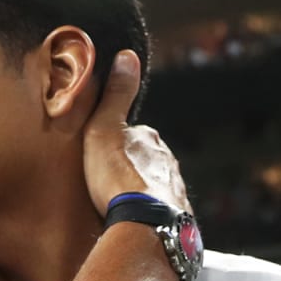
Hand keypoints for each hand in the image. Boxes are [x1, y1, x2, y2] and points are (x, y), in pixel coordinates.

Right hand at [81, 50, 190, 214]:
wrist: (143, 225)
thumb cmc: (117, 177)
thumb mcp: (104, 130)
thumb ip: (116, 95)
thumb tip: (127, 55)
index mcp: (151, 140)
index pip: (134, 134)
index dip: (116, 143)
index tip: (101, 155)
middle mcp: (169, 161)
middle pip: (148, 160)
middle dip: (132, 167)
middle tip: (108, 182)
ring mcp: (176, 190)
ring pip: (156, 185)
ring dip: (142, 191)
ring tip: (121, 206)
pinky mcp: (179, 216)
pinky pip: (162, 210)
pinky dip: (150, 213)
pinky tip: (136, 223)